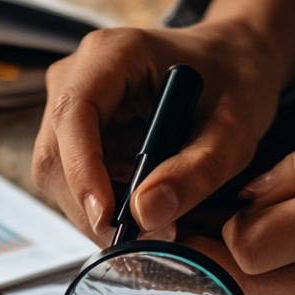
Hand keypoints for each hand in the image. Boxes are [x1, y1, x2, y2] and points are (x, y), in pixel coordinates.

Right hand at [31, 0, 294, 244]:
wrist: (236, 62)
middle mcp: (78, 77)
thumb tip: (146, 214)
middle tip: (152, 240)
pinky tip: (148, 215)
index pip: (73, 115)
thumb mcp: (235, 129)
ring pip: (59, 178)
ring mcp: (72, 108)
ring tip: (160, 228)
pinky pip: (75, 185)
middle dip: (95, 208)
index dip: (83, 171)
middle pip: (56, 156)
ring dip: (101, 215)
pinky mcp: (78, 138)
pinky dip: (107, 211)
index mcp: (112, 55)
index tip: (109, 220)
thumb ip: (197, 170)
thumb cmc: (238, 83)